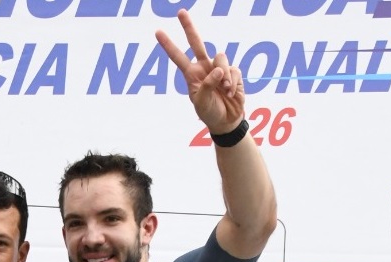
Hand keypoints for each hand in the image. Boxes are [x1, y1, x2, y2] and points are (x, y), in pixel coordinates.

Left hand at [156, 10, 245, 134]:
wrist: (226, 121)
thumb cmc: (210, 113)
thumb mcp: (201, 103)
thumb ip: (207, 85)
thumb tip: (218, 68)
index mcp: (191, 75)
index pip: (178, 57)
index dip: (168, 45)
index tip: (157, 32)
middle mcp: (204, 68)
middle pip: (196, 42)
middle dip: (188, 27)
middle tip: (180, 12)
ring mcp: (219, 68)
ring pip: (221, 56)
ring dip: (223, 75)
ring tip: (224, 91)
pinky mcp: (233, 72)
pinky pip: (233, 69)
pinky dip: (232, 81)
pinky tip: (230, 92)